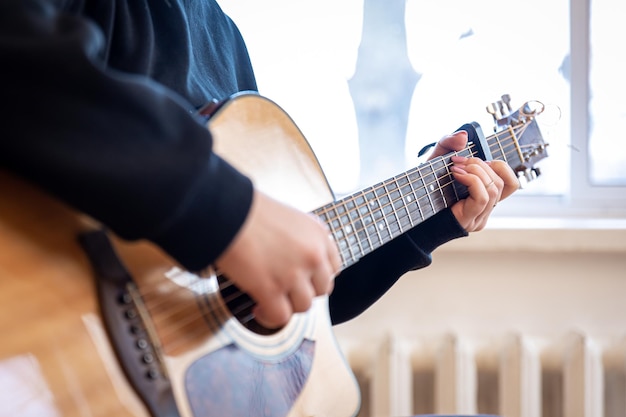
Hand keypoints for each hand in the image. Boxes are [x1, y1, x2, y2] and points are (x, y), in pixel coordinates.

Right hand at [214, 190, 340, 327]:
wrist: (226, 212)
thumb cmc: (249, 211)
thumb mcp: (289, 218)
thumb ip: (301, 240)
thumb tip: (296, 261)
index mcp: (319, 235)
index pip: (333, 267)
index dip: (316, 276)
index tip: (303, 279)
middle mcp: (312, 255)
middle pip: (322, 289)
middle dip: (303, 291)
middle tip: (285, 289)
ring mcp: (294, 274)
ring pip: (303, 306)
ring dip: (287, 305)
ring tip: (269, 299)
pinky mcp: (271, 289)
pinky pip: (280, 317)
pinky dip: (269, 318)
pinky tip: (258, 308)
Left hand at [429, 131, 519, 230]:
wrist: (408, 206)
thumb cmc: (424, 184)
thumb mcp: (436, 158)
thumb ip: (448, 142)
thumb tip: (464, 136)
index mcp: (484, 195)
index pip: (510, 183)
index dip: (500, 167)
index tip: (476, 160)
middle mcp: (484, 208)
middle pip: (502, 182)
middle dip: (480, 165)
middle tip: (458, 161)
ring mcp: (478, 216)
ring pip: (494, 189)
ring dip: (475, 172)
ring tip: (455, 168)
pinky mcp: (468, 219)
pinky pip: (482, 197)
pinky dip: (472, 180)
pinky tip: (456, 175)